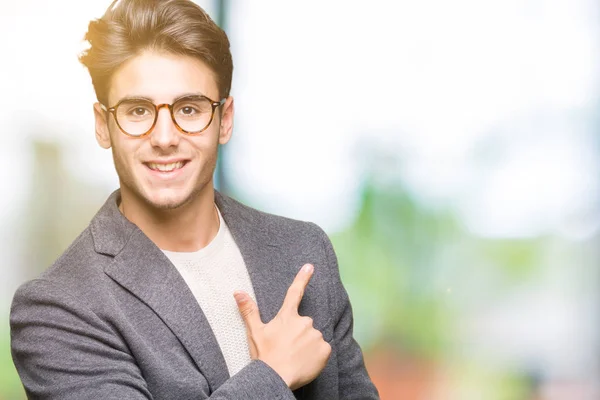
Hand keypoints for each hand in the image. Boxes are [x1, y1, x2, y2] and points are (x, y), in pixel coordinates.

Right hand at [234, 263, 330, 389]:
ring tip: (295, 357)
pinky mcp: (324, 349)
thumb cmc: (265, 357)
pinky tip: (305, 363)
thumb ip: (249, 310)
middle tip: (287, 348)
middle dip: (298, 333)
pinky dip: (316, 356)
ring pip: (313, 337)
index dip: (303, 278)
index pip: (294, 293)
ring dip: (307, 345)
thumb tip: (238, 291)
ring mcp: (315, 335)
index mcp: (287, 316)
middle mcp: (304, 322)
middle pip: (304, 324)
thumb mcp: (254, 333)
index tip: (310, 266)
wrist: (276, 379)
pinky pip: (322, 350)